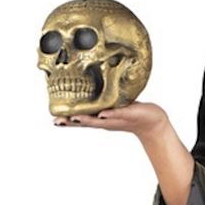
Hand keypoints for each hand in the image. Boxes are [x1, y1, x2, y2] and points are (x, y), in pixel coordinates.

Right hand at [53, 100, 169, 142]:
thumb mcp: (111, 104)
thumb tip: (88, 82)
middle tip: (58, 120)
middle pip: (86, 122)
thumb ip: (100, 98)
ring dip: (87, 120)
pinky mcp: (128, 114)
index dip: (67, 119)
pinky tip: (101, 114)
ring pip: (99, 120)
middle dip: (71, 121)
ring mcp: (116, 118)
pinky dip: (109, 115)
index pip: (80, 118)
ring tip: (75, 118)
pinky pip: (117, 114)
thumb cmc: (130, 111)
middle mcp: (105, 120)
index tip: (54, 119)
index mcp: (99, 116)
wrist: (151, 121)